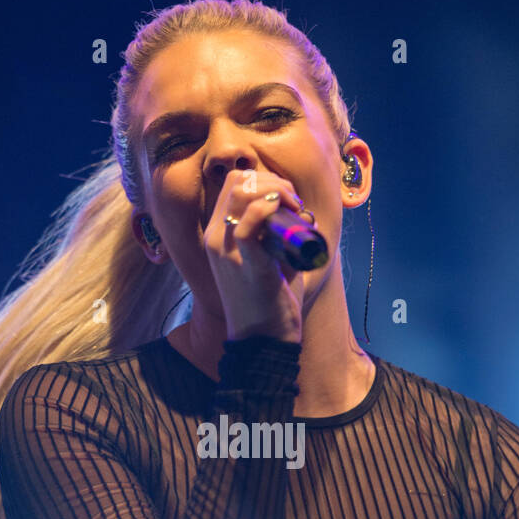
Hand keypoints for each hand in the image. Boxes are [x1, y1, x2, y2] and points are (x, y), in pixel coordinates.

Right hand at [203, 168, 305, 342]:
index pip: (233, 184)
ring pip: (243, 192)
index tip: (289, 198)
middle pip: (237, 180)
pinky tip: (290, 215)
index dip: (264, 179)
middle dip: (273, 181)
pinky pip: (252, 218)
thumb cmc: (269, 301)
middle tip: (295, 202)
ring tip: (296, 209)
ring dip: (277, 190)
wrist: (263, 339)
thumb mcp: (267, 261)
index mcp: (217, 236)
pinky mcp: (245, 261)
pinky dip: (272, 207)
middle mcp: (216, 238)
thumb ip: (276, 237)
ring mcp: (226, 249)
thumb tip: (303, 215)